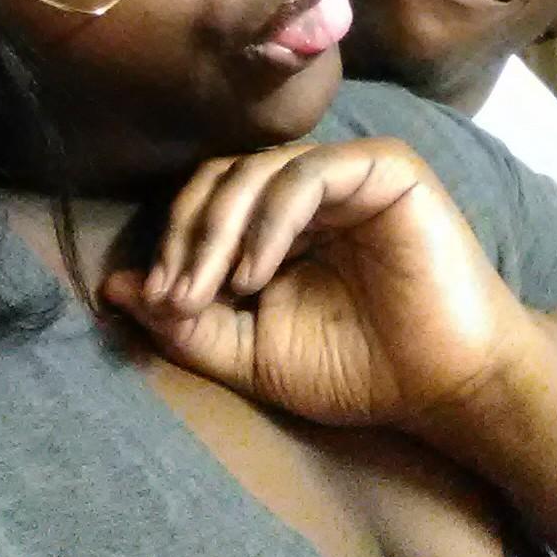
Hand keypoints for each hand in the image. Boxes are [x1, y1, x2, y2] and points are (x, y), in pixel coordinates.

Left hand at [103, 139, 534, 432]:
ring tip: (216, 289)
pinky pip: (307, 176)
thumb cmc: (357, 369)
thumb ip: (186, 323)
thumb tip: (111, 289)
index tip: (154, 299)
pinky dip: (270, 221)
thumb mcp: (252, 353)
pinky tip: (256, 272)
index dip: (173, 243)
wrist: (445, 388)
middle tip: (173, 294)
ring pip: (256, 170)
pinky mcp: (382, 167)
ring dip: (221, 230)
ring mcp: (344, 172)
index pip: (206, 201)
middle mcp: (305, 188)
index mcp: (276, 222)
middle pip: (221, 178)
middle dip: (189, 235)